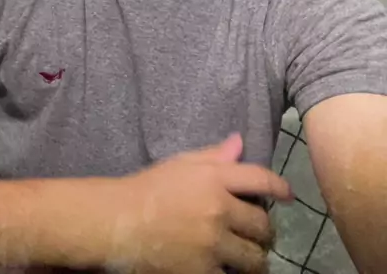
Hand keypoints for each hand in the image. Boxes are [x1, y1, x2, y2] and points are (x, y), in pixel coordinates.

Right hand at [108, 135, 291, 273]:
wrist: (116, 223)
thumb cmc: (148, 188)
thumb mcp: (181, 164)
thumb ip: (214, 156)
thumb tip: (240, 142)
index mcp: (214, 178)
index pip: (261, 179)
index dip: (280, 188)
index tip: (288, 195)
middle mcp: (218, 210)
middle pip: (263, 225)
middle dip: (264, 231)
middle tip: (258, 235)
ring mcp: (211, 245)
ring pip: (255, 259)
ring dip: (255, 259)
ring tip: (247, 257)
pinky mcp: (201, 272)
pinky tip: (224, 268)